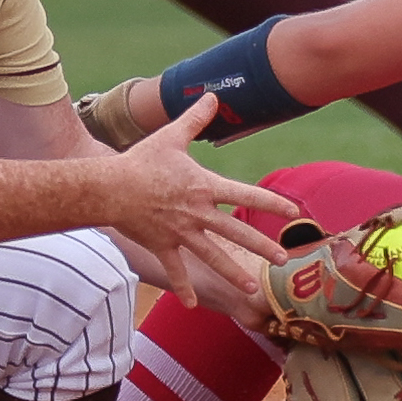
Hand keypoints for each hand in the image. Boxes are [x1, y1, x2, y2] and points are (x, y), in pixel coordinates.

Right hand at [107, 96, 289, 307]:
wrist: (110, 188)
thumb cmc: (141, 161)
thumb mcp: (171, 137)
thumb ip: (196, 119)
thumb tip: (213, 95)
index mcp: (204, 187)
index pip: (246, 194)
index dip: (271, 202)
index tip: (292, 210)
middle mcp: (198, 213)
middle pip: (236, 232)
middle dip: (261, 246)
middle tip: (283, 260)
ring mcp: (181, 233)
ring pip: (212, 257)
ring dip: (233, 273)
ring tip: (252, 287)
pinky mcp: (163, 245)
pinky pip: (176, 270)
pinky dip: (184, 287)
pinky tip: (192, 305)